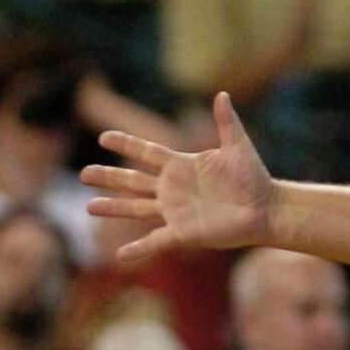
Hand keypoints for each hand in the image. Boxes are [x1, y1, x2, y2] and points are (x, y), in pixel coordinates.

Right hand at [84, 92, 276, 264]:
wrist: (266, 209)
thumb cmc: (254, 178)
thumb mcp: (238, 147)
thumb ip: (227, 122)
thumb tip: (222, 93)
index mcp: (182, 166)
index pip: (147, 152)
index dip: (126, 144)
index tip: (103, 137)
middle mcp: (173, 189)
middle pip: (133, 181)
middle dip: (109, 177)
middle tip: (83, 173)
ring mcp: (176, 211)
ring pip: (137, 209)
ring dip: (113, 208)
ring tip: (89, 207)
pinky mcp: (183, 233)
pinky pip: (155, 241)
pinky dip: (138, 249)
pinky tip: (118, 256)